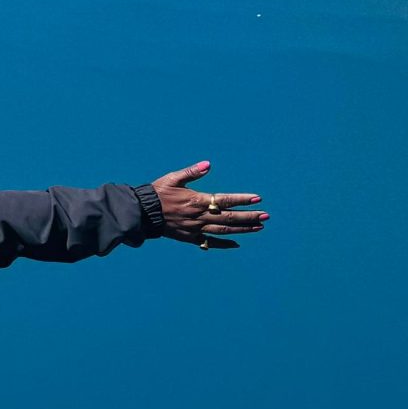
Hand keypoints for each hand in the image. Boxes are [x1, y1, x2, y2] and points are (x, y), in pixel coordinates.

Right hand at [151, 161, 268, 248]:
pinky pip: (210, 242)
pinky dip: (223, 244)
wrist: (141, 213)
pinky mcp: (190, 237)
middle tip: (266, 216)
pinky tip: (236, 244)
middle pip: (229, 217)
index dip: (242, 200)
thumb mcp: (172, 178)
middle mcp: (199, 216)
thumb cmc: (157, 193)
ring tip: (258, 227)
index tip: (258, 199)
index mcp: (196, 200)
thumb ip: (191, 172)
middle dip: (249, 217)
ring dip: (242, 229)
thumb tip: (208, 164)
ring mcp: (195, 228)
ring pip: (223, 230)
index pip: (225, 200)